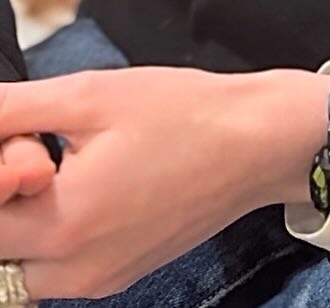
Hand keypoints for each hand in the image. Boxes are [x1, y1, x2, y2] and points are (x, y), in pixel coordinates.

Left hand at [0, 65, 329, 299]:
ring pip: (18, 267)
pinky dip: (48, 235)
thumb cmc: (180, 113)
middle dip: (4, 199)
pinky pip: (52, 271)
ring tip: (56, 169)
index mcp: (63, 224)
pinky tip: (81, 185)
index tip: (24, 139)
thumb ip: (12, 113)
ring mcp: (95, 283)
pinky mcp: (113, 280)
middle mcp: (73, 272)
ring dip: (19, 224)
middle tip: (38, 149)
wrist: (255, 144)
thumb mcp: (88, 95)